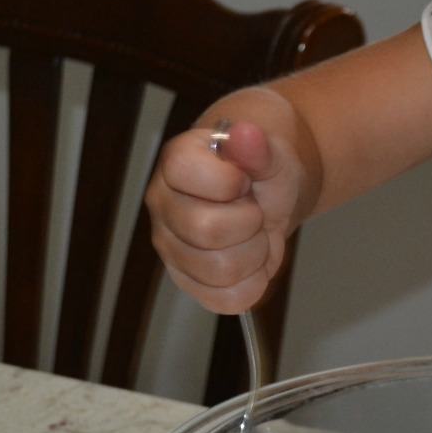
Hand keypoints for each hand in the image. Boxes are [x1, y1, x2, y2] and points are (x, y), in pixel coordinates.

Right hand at [145, 117, 293, 314]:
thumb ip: (257, 147)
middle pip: (208, 231)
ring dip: (255, 254)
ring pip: (219, 271)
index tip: (244, 180)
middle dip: (249, 222)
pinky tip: (252, 260)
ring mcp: (171, 247)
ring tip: (254, 234)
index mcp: (175, 164)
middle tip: (253, 210)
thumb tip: (246, 133)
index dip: (231, 183)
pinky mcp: (188, 281)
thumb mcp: (269, 152)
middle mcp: (163, 206)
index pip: (191, 177)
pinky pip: (225, 299)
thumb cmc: (262, 170)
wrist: (268, 193)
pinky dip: (252, 283)